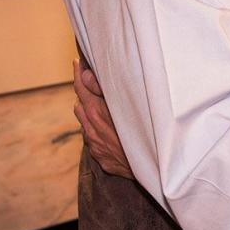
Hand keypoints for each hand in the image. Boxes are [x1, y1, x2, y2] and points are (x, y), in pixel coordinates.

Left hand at [72, 59, 133, 179]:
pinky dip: (97, 130)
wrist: (152, 166)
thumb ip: (103, 89)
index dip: (78, 73)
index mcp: (96, 113)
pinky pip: (93, 139)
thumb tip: (86, 75)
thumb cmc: (144, 131)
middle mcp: (91, 130)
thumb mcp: (125, 105)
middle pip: (80, 105)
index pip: (81, 88)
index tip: (77, 63)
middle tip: (94, 85)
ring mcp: (95, 145)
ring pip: (85, 123)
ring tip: (102, 107)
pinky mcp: (101, 158)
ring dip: (89, 113)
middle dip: (85, 94)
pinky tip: (111, 129)